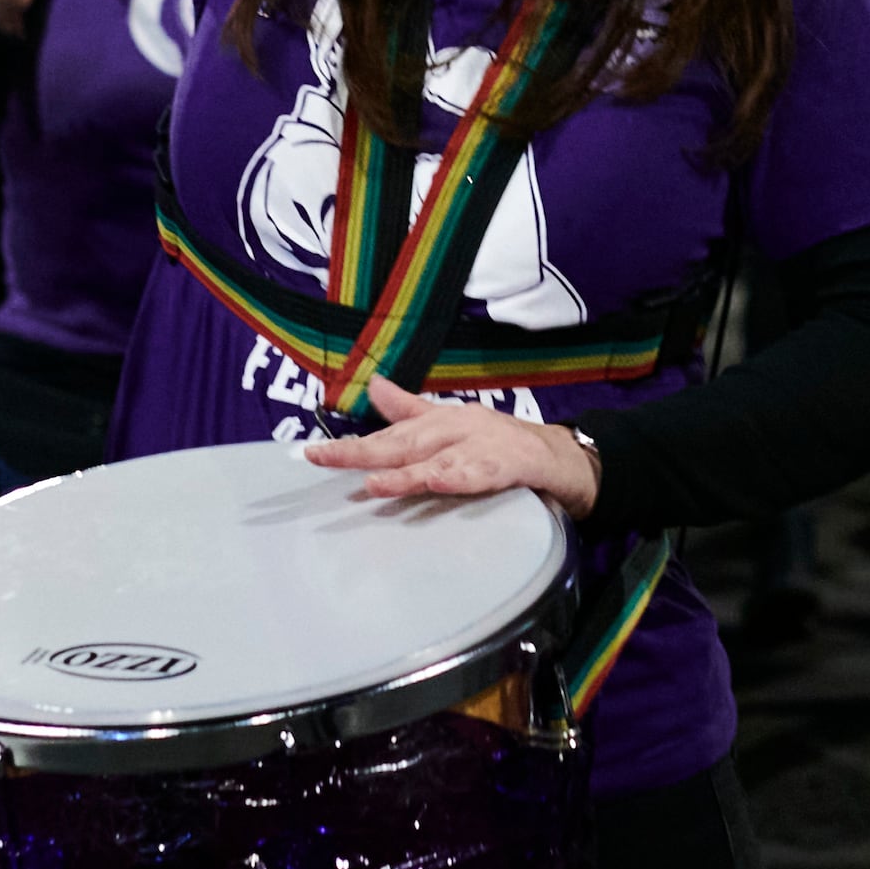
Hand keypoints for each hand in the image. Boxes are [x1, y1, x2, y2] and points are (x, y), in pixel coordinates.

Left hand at [308, 379, 602, 516]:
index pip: (389, 433)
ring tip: (369, 482)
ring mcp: (481, 448)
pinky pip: (477, 475)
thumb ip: (410, 409)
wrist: (559, 457)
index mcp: (440, 421)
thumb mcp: (450, 422)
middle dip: (361, 452)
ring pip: (436, 460)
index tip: (310, 453)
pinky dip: (455, 479)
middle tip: (321, 459)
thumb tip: (372, 385)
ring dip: (403, 471)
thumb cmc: (498, 442)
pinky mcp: (506, 467)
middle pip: (403, 442)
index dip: (350, 443)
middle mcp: (456, 429)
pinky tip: (434, 483)